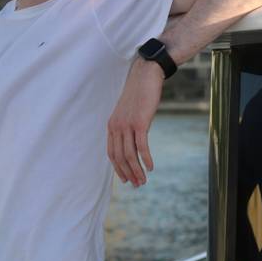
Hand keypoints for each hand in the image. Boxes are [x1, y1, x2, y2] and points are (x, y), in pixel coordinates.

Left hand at [107, 58, 162, 186]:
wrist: (145, 75)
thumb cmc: (139, 93)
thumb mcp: (129, 111)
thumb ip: (128, 126)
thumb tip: (134, 140)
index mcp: (112, 125)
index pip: (111, 153)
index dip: (118, 168)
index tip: (126, 179)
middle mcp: (116, 126)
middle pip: (119, 157)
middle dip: (128, 173)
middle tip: (137, 185)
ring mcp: (127, 125)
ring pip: (130, 154)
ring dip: (137, 170)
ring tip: (144, 181)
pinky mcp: (139, 122)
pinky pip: (141, 146)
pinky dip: (145, 159)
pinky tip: (150, 167)